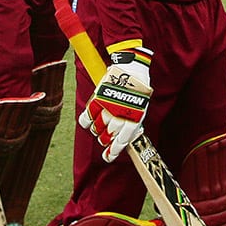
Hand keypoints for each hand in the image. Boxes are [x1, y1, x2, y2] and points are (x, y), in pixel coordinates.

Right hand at [78, 47, 152, 161]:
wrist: (132, 68)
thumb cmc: (138, 89)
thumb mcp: (140, 108)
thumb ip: (132, 123)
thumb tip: (125, 140)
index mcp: (133, 119)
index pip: (121, 141)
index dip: (113, 152)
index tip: (108, 157)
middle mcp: (120, 114)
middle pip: (107, 136)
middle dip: (105, 140)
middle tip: (105, 138)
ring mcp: (108, 107)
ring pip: (96, 128)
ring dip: (96, 130)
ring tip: (99, 127)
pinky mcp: (98, 98)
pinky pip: (86, 117)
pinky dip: (85, 122)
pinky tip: (88, 122)